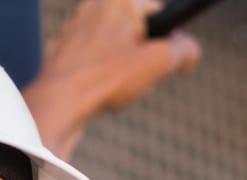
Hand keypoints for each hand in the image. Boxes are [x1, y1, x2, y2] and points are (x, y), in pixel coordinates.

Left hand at [23, 0, 201, 158]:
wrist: (58, 103)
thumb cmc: (105, 78)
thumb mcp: (159, 63)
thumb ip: (183, 50)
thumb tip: (189, 51)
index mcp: (119, 1)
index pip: (158, 12)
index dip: (168, 39)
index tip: (167, 59)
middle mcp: (93, 7)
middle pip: (134, 30)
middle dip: (141, 53)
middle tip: (139, 75)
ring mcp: (74, 27)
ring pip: (112, 46)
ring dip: (120, 65)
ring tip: (116, 85)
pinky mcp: (61, 49)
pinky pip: (92, 60)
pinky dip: (98, 74)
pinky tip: (97, 90)